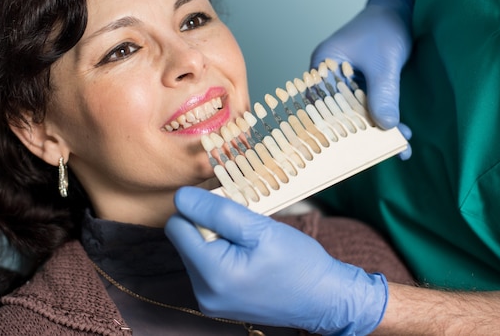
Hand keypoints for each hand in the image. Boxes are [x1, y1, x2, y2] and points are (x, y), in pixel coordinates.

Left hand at [165, 187, 388, 334]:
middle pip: (184, 240)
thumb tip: (181, 197)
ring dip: (217, 240)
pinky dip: (222, 255)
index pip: (177, 226)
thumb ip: (217, 211)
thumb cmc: (298, 263)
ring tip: (250, 245)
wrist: (323, 298)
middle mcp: (202, 293)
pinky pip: (206, 267)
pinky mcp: (216, 302)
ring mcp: (208, 301)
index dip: (200, 210)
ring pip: (195, 252)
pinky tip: (248, 257)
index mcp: (211, 274)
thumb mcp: (259, 228)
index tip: (231, 211)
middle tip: (246, 230)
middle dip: (210, 226)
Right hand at [311, 0, 412, 135]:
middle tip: (384, 152)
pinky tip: (402, 134)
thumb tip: (386, 126)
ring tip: (401, 146)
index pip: (323, 103)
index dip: (339, 127)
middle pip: (341, 111)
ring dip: (378, 128)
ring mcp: (346, 81)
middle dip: (364, 133)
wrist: (400, 9)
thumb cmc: (385, 26)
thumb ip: (384, 93)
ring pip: (358, 112)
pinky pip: (370, 106)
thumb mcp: (385, 61)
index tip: (357, 148)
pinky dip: (384, 118)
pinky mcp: (362, 85)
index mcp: (323, 65)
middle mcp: (330, 76)